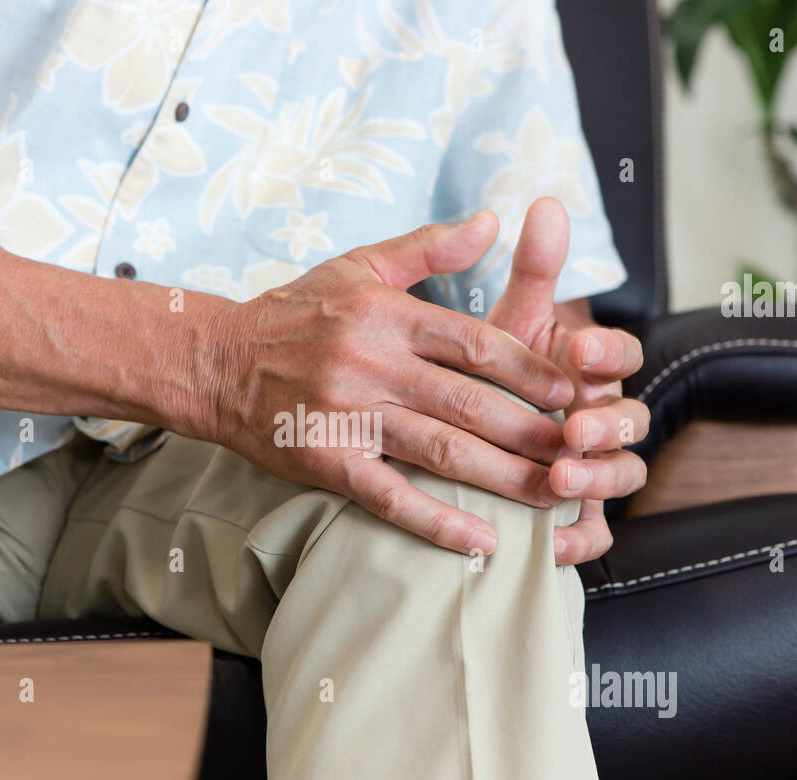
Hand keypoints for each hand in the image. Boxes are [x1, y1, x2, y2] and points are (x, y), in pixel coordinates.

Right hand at [199, 212, 579, 555]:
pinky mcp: (326, 462)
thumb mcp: (359, 265)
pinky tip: (482, 542)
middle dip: (534, 430)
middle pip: (471, 402)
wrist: (215, 362)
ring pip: (442, 450)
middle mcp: (371, 363)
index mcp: (386, 314)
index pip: (477, 344)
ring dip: (503, 478)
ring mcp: (348, 416)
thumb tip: (493, 220)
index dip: (534, 370)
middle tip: (582, 452)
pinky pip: (391, 497)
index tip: (576, 392)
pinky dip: (438, 522)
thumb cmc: (293, 312)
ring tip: (553, 498)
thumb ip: (430, 246)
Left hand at [487, 198, 648, 564]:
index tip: (577, 348)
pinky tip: (551, 544)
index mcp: (592, 371)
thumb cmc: (494, 375)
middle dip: (608, 423)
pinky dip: (578, 542)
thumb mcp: (511, 325)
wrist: (462, 436)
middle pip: (633, 423)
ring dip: (598, 479)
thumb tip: (547, 203)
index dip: (607, 353)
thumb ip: (533, 272)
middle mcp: (603, 419)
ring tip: (560, 480)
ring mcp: (595, 470)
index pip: (622, 357)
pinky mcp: (577, 519)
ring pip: (623, 478)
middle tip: (572, 426)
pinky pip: (593, 539)